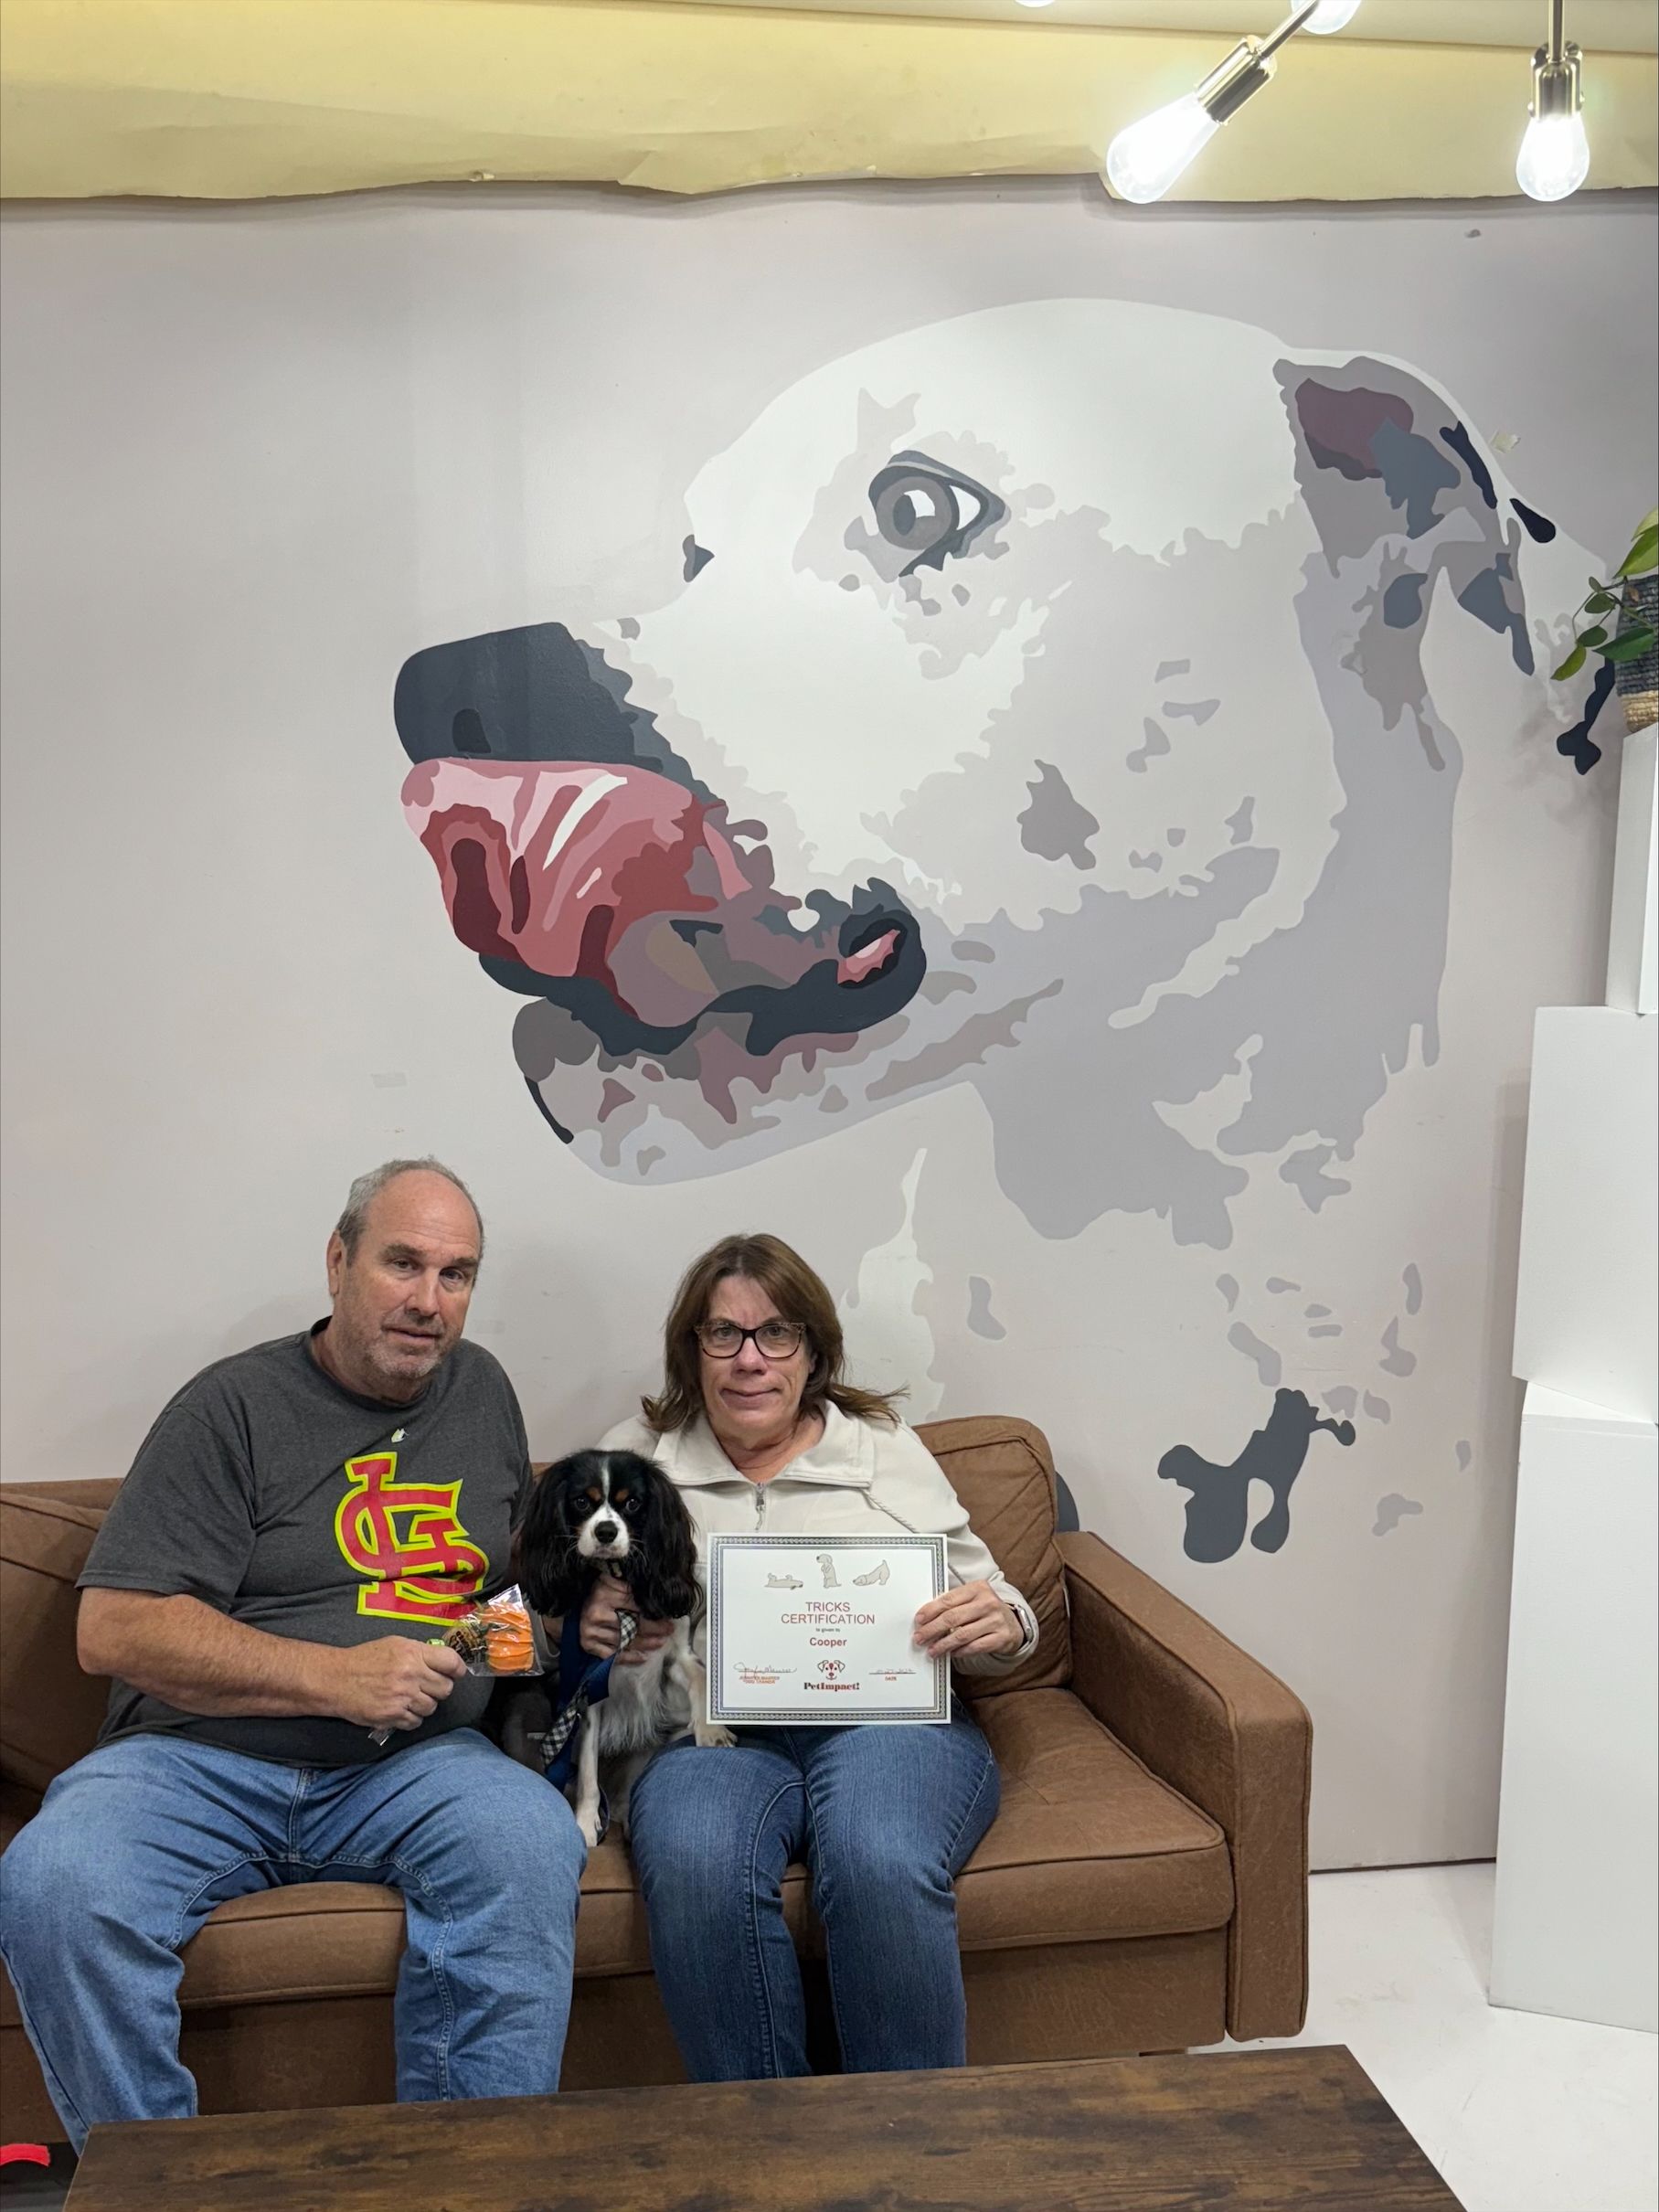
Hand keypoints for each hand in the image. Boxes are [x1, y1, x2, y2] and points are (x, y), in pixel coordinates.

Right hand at [331, 1636, 467, 1731]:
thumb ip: (420, 1652)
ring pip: (432, 1707)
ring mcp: (402, 1697)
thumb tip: (444, 1662)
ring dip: (424, 1705)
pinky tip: (401, 1709)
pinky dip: (411, 1718)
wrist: (336, 1679)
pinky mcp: (392, 1716)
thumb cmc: (365, 1659)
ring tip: (410, 1698)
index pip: (451, 1662)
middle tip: (427, 1687)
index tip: (455, 1673)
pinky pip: (416, 1722)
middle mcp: (410, 1674)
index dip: (457, 1669)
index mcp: (413, 1653)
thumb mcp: (395, 1644)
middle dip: (439, 1689)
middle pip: (445, 1688)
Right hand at [579, 1575, 674, 1665]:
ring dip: (646, 1644)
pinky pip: (613, 1655)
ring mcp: (592, 1632)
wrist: (573, 1606)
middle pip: (632, 1625)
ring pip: (625, 1641)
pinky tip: (643, 1657)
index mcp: (604, 1595)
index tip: (668, 1617)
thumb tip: (655, 1591)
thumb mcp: (611, 1581)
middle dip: (654, 1629)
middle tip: (668, 1631)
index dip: (654, 1613)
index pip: (635, 1607)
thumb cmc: (597, 1592)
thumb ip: (629, 1585)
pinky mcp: (589, 1645)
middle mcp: (597, 1615)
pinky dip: (629, 1657)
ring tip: (660, 1643)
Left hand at [913, 1581, 1023, 1662]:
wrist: (1013, 1624)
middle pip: (953, 1617)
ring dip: (943, 1644)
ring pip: (962, 1634)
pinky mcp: (1001, 1637)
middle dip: (932, 1629)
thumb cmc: (985, 1611)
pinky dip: (960, 1651)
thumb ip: (953, 1604)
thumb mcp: (972, 1600)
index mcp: (978, 1588)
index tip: (919, 1620)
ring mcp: (996, 1620)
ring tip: (932, 1650)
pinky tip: (951, 1653)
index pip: (948, 1600)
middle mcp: (988, 1602)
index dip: (931, 1611)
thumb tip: (926, 1618)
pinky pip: (975, 1646)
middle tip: (920, 1638)